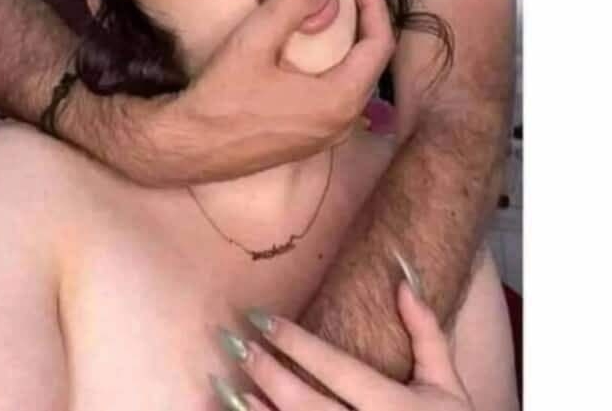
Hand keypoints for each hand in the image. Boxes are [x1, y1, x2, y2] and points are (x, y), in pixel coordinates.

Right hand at [151, 0, 394, 182]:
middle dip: (366, 24)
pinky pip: (338, 101)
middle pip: (371, 65)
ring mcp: (326, 139)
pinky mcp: (308, 144)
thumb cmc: (222, 97)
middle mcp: (342, 124)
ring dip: (351, 48)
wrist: (189, 147)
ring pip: (355, 84)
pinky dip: (336, 71)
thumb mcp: (254, 41)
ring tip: (334, 18)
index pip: (379, 44)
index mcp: (340, 99)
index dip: (374, 4)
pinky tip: (314, 57)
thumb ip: (293, 4)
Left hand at [211, 281, 473, 410]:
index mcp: (395, 407)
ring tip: (231, 385)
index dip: (296, 343)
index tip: (263, 319)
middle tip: (239, 345)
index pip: (336, 369)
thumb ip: (427, 334)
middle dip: (268, 374)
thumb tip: (403, 281)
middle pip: (307, 405)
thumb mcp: (448, 384)